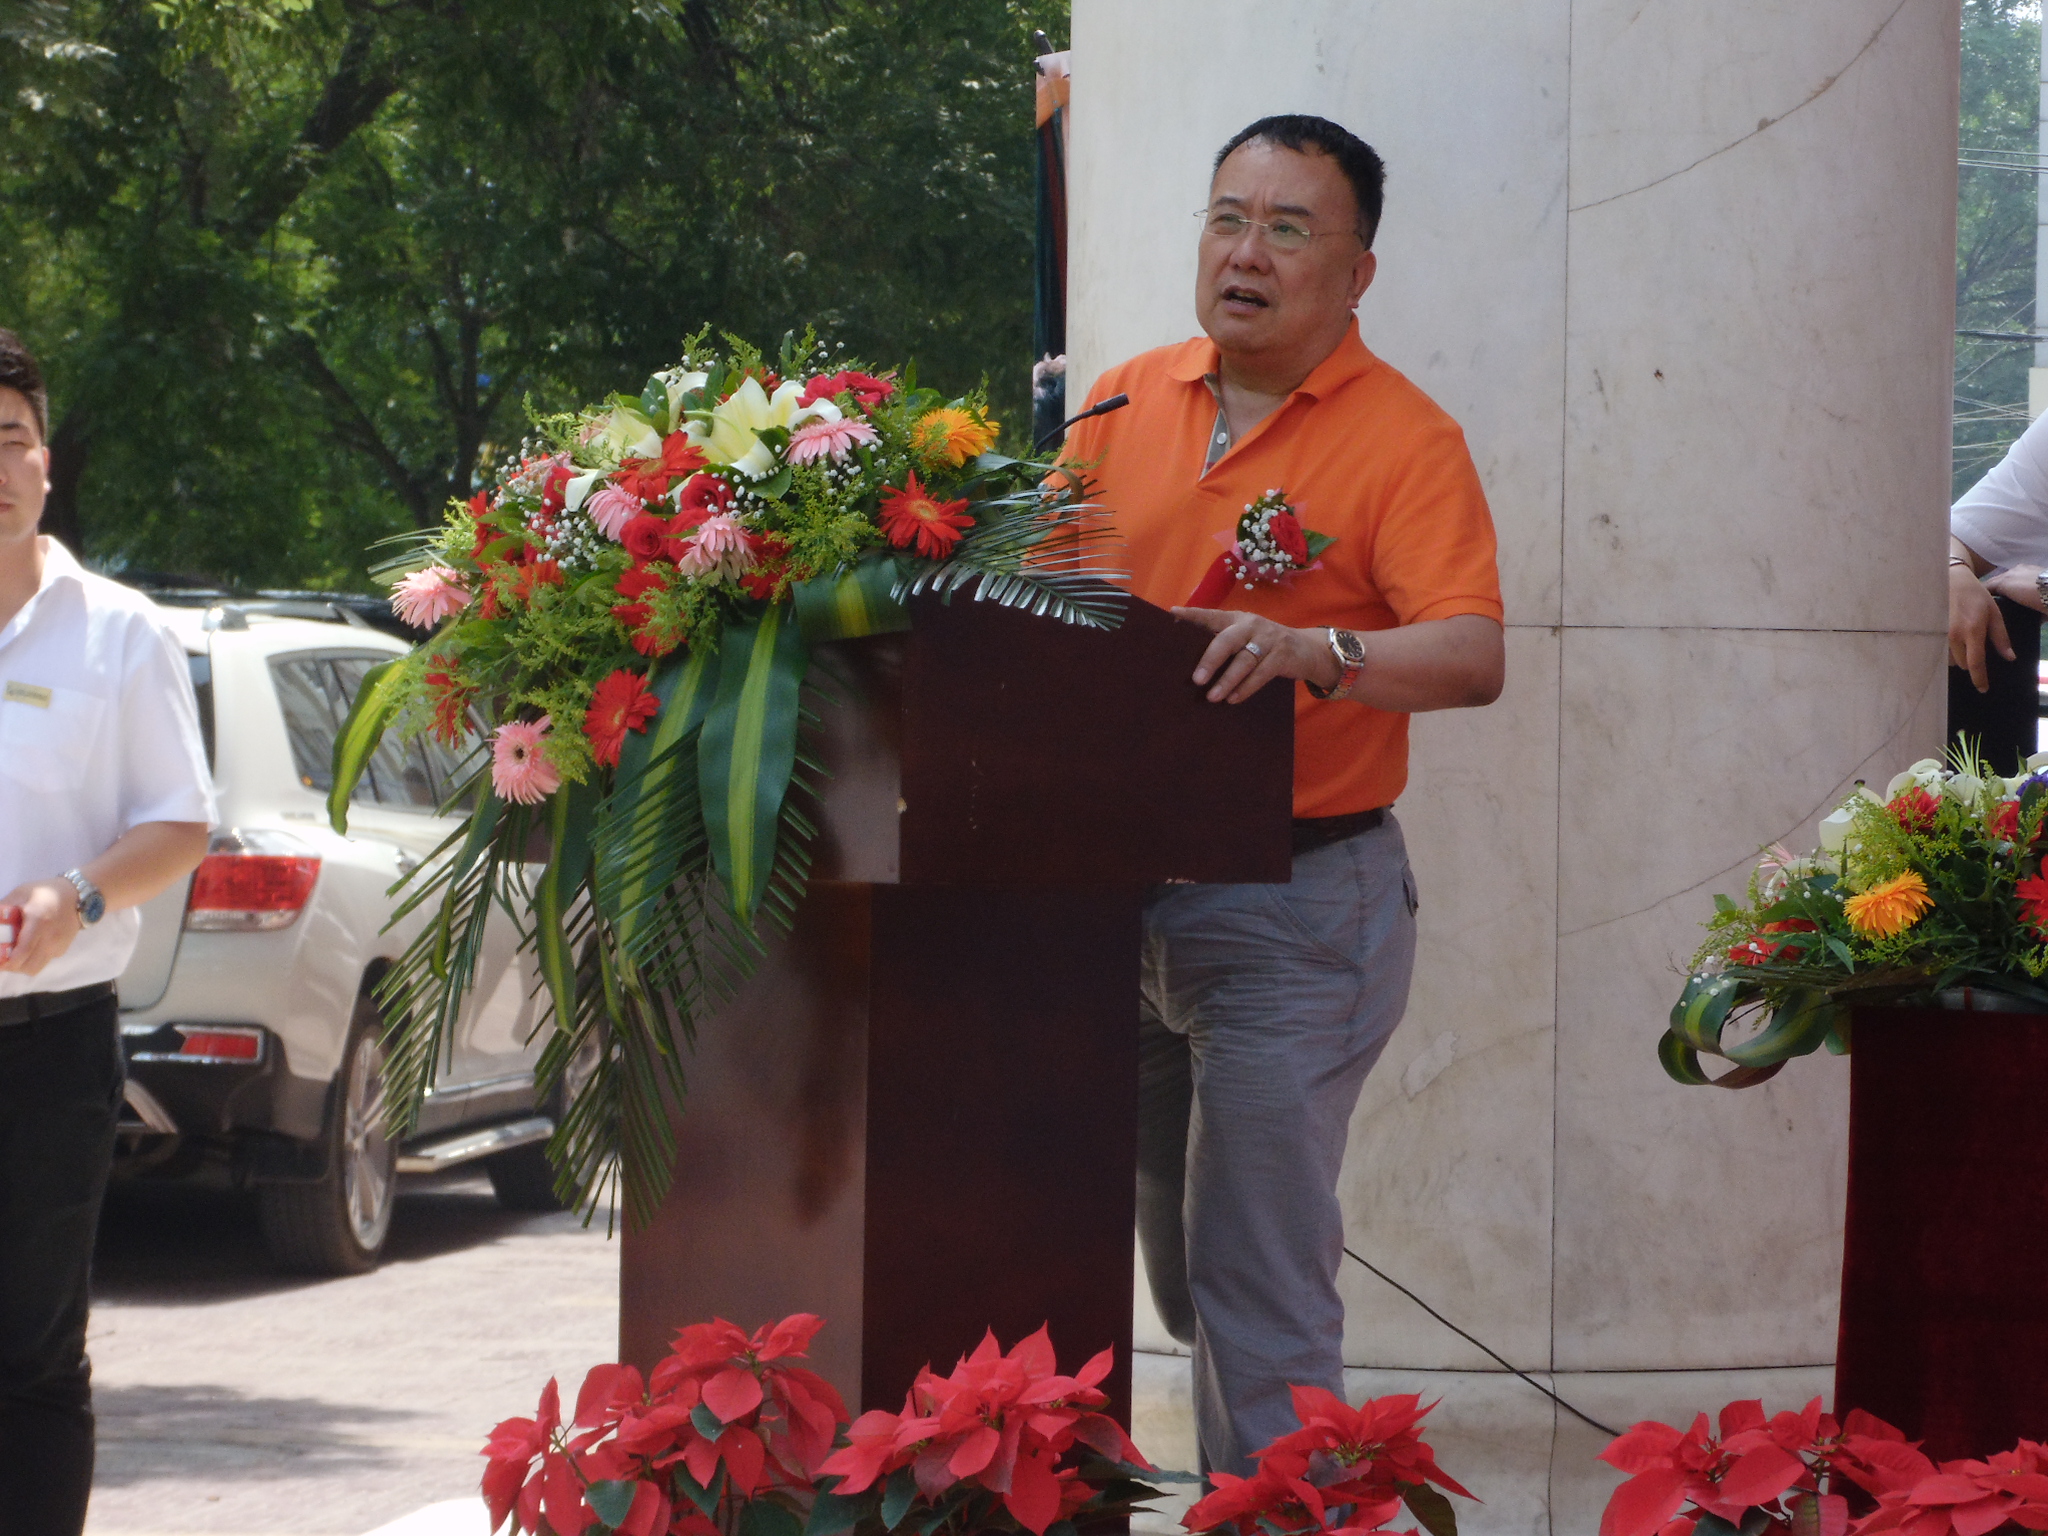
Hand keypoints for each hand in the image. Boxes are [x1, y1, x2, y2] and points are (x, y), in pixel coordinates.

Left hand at [0, 879, 82, 976]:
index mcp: (38, 921)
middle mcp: (51, 937)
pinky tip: (31, 946)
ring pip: (36, 968)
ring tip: (15, 954)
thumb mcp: (21, 894)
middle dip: (12, 966)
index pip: (23, 951)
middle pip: (28, 966)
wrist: (79, 895)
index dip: (7, 961)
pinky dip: (33, 959)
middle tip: (3, 956)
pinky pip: (44, 961)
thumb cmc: (46, 892)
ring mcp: (59, 945)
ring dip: (22, 966)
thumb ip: (3, 908)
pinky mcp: (63, 949)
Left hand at [1171, 606, 1338, 702]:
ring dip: (1227, 680)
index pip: (1212, 615)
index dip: (1193, 615)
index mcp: (1237, 618)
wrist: (1307, 649)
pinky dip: (1246, 688)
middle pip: (1228, 640)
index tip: (1173, 614)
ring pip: (1245, 661)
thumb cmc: (1264, 645)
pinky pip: (1261, 674)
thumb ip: (1223, 641)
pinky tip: (1233, 699)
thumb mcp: (1245, 637)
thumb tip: (1188, 658)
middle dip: (1211, 660)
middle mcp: (1251, 625)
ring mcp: (1269, 639)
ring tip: (1212, 697)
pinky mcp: (1282, 656)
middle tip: (1197, 680)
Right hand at [1951, 562, 2016, 693]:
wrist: (1951, 580)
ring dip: (1959, 657)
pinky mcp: (1931, 633)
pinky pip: (1941, 651)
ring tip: (1965, 642)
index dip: (1980, 678)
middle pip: (1962, 663)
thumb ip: (2001, 637)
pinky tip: (1954, 641)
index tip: (1983, 689)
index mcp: (1972, 631)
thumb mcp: (1994, 613)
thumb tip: (2009, 658)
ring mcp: (1939, 635)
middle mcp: (1953, 635)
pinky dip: (1949, 651)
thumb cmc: (1975, 595)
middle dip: (1971, 662)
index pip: (1976, 662)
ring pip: (1950, 659)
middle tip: (1976, 648)